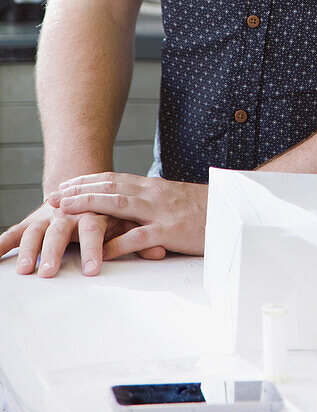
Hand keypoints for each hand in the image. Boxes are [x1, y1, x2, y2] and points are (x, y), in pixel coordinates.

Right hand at [0, 198, 165, 277]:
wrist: (90, 184)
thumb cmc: (112, 210)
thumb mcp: (129, 221)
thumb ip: (142, 238)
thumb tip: (160, 253)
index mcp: (95, 212)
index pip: (95, 228)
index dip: (93, 248)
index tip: (91, 270)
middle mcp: (70, 213)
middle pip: (61, 230)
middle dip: (54, 252)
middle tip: (50, 273)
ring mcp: (49, 216)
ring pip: (36, 230)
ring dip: (28, 249)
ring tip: (23, 270)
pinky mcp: (34, 221)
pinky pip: (15, 231)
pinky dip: (1, 243)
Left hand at [46, 173, 207, 259]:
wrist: (234, 213)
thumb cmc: (204, 211)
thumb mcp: (173, 202)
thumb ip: (150, 204)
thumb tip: (127, 209)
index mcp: (153, 187)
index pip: (113, 179)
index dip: (86, 182)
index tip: (64, 186)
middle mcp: (153, 194)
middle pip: (109, 187)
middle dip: (78, 191)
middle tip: (52, 197)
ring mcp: (161, 212)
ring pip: (118, 205)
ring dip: (88, 206)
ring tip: (64, 213)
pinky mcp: (171, 231)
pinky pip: (140, 237)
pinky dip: (119, 243)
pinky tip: (101, 251)